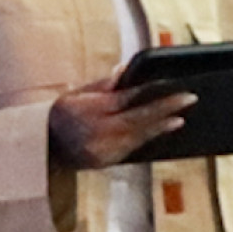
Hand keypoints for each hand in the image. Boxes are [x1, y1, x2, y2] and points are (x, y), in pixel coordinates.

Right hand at [48, 73, 194, 170]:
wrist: (43, 148)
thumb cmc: (60, 115)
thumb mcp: (75, 94)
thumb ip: (102, 85)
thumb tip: (124, 70)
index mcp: (89, 110)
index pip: (125, 99)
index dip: (150, 92)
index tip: (171, 85)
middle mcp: (96, 131)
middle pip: (138, 118)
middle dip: (165, 108)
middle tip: (189, 98)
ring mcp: (102, 148)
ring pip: (139, 135)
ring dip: (162, 125)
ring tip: (181, 116)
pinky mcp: (106, 161)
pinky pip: (133, 147)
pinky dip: (150, 137)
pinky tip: (165, 128)